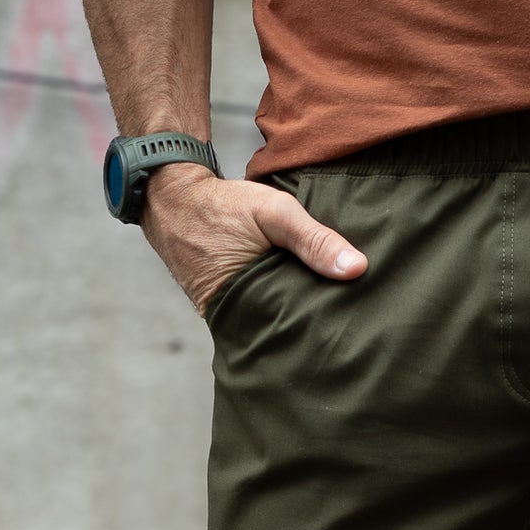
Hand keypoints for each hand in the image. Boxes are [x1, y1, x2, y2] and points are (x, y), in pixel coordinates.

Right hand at [142, 164, 367, 315]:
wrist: (171, 198)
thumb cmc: (222, 206)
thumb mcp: (274, 213)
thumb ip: (314, 239)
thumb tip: (358, 268)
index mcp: (248, 308)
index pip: (297, 331)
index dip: (323, 326)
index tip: (353, 323)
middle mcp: (235, 320)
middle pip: (286, 331)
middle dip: (312, 325)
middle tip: (349, 321)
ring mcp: (227, 316)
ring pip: (271, 323)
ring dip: (294, 315)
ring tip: (330, 312)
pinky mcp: (223, 307)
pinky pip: (257, 312)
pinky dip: (275, 304)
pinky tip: (298, 297)